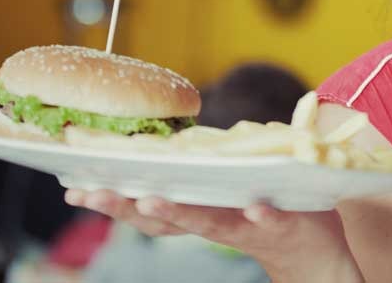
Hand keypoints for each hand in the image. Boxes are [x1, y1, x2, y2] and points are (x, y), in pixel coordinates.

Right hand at [64, 189, 363, 282]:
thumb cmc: (268, 210)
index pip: (149, 203)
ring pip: (208, 222)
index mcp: (200, 208)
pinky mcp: (281, 225)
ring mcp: (244, 226)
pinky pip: (268, 220)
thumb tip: (181, 136)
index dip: (112, 197)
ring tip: (151, 199)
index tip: (74, 186)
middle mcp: (214, 222)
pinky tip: (252, 207)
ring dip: (179, 211)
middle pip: (164, 216)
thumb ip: (209, 166)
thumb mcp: (232, 187)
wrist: (317, 255)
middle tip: (89, 192)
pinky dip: (259, 215)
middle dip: (125, 205)